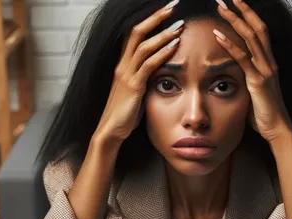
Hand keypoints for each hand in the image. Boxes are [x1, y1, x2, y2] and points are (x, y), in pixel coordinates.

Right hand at [94, 1, 183, 143]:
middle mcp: (122, 65)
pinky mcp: (133, 87)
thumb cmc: (125, 114)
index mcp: (122, 64)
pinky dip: (162, 54)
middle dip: (156, 17)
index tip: (165, 9)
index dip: (149, 19)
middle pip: (137, 31)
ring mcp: (126, 75)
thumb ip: (145, 78)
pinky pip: (148, 65)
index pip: (134, 33)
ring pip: (143, 46)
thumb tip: (161, 72)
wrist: (111, 132)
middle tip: (173, 5)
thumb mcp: (136, 92)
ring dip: (163, 33)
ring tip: (180, 24)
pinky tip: (175, 46)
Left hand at [213, 0, 291, 142]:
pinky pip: (243, 58)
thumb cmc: (264, 115)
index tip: (235, 3)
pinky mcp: (258, 82)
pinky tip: (218, 35)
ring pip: (251, 37)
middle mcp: (269, 63)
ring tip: (220, 7)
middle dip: (241, 10)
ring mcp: (265, 71)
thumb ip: (245, 79)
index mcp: (269, 63)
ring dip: (234, 20)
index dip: (249, 15)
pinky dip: (230, 45)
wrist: (278, 130)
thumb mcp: (253, 92)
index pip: (260, 32)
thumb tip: (230, 75)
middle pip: (257, 27)